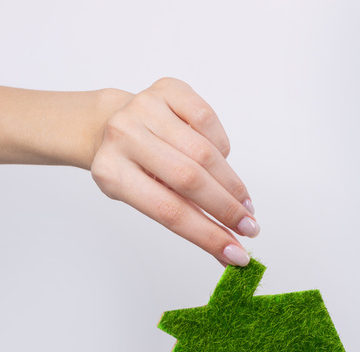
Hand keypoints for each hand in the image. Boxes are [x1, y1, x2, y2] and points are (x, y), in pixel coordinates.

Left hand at [91, 78, 258, 266]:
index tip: (237, 254)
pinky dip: (220, 147)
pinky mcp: (166, 88)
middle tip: (250, 228)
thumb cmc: (131, 168)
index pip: (169, 212)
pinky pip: (208, 120)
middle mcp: (123, 135)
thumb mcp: (144, 197)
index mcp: (111, 172)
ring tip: (243, 203)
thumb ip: (185, 222)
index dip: (208, 235)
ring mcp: (144, 107)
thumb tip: (230, 253)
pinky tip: (219, 160)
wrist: (109, 124)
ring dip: (232, 184)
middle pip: (190, 180)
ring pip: (205, 152)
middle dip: (227, 209)